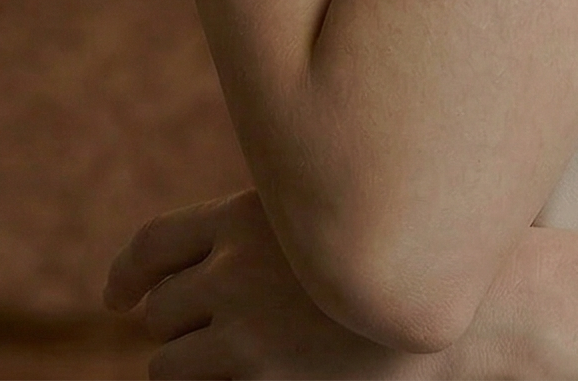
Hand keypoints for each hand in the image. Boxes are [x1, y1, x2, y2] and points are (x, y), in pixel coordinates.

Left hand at [103, 189, 505, 378]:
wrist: (460, 309)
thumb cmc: (401, 253)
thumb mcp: (323, 214)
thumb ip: (263, 229)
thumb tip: (204, 259)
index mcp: (249, 213)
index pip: (152, 244)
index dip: (125, 274)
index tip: (117, 296)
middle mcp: (235, 269)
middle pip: (157, 307)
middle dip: (169, 321)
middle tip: (197, 330)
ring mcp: (244, 332)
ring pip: (169, 359)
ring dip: (186, 361)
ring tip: (231, 358)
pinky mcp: (260, 380)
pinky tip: (252, 373)